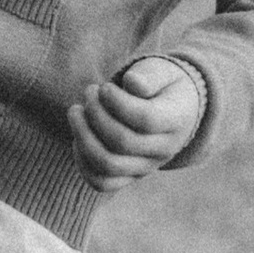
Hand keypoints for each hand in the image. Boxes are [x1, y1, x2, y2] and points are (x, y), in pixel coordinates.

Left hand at [68, 55, 205, 185]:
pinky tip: (79, 134)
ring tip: (76, 110)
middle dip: (95, 113)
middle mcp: (164, 149)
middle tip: (89, 91)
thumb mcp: (161, 70)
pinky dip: (82, 161)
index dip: (117, 102)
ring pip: (108, 165)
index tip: (105, 87)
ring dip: (82, 135)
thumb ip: (149, 75)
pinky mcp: (128, 176)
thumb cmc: (161, 85)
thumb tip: (132, 83)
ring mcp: (146, 166)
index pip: (145, 119)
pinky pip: (101, 182)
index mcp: (177, 120)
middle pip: (122, 142)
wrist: (172, 110)